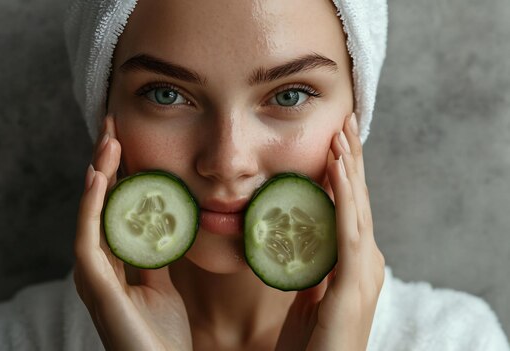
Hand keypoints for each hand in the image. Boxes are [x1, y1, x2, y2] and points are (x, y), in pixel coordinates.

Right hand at [73, 115, 191, 350]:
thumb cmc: (161, 336)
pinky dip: (91, 206)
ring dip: (98, 174)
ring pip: (90, 214)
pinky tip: (99, 178)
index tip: (127, 139)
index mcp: (113, 262)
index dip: (118, 173)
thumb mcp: (162, 286)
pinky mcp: (94, 287)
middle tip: (112, 125)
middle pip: (98, 203)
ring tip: (108, 140)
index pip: (112, 207)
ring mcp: (92, 274)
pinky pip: (89, 239)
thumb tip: (163, 227)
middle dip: (104, 163)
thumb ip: (155, 258)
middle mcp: (97, 264)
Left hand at [276, 113, 384, 350]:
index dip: (344, 174)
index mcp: (353, 265)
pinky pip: (347, 233)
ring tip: (342, 132)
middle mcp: (365, 264)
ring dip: (349, 169)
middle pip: (359, 202)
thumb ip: (309, 269)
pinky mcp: (353, 288)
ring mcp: (363, 275)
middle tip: (344, 121)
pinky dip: (344, 198)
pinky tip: (337, 170)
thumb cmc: (310, 346)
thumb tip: (296, 242)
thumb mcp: (308, 297)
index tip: (334, 141)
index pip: (349, 209)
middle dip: (352, 160)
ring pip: (357, 209)